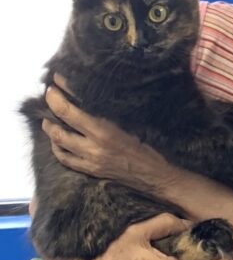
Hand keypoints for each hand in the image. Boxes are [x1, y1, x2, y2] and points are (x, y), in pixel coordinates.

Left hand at [42, 76, 177, 194]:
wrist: (157, 176)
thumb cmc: (151, 146)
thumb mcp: (133, 124)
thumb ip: (111, 114)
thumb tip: (95, 96)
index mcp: (104, 132)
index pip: (68, 112)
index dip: (56, 97)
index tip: (53, 84)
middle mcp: (93, 147)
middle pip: (58, 128)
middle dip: (49, 111)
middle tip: (50, 99)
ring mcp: (89, 161)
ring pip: (58, 144)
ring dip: (50, 130)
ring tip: (50, 119)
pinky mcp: (90, 171)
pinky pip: (65, 159)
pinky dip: (57, 147)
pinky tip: (58, 141)